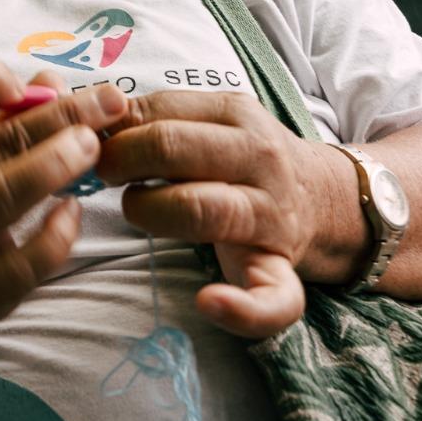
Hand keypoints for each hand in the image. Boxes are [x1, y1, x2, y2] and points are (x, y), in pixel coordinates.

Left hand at [95, 91, 349, 338]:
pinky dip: (239, 308)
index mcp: (238, 115)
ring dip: (150, 211)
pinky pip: (271, 298)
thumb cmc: (245, 159)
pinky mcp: (281, 268)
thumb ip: (159, 115)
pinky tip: (208, 302)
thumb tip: (99, 118)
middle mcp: (260, 159)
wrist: (323, 198)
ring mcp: (273, 215)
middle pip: (172, 149)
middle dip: (122, 161)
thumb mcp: (212, 121)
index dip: (116, 130)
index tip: (101, 143)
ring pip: (202, 209)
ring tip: (137, 209)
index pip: (161, 112)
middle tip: (106, 174)